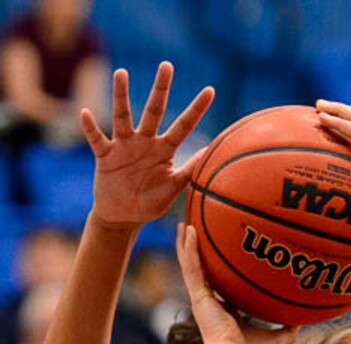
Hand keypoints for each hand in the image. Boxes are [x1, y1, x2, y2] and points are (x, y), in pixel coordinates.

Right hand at [82, 61, 213, 226]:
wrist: (122, 216)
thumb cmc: (149, 203)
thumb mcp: (172, 189)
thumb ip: (188, 172)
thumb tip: (210, 153)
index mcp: (164, 150)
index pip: (183, 126)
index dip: (196, 110)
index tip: (210, 90)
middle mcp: (144, 142)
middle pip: (154, 111)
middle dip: (161, 89)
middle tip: (167, 66)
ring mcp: (124, 146)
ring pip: (123, 117)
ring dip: (121, 96)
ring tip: (121, 74)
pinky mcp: (105, 156)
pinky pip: (97, 139)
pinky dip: (90, 127)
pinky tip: (86, 113)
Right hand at [176, 223, 297, 343]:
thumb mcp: (277, 337)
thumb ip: (289, 328)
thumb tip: (304, 319)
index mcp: (223, 309)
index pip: (219, 285)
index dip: (218, 271)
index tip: (220, 256)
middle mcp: (209, 301)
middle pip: (201, 270)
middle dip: (196, 252)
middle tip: (194, 230)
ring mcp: (201, 297)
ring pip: (190, 265)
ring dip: (186, 244)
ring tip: (184, 223)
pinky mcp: (198, 295)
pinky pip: (191, 266)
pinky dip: (189, 248)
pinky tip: (189, 229)